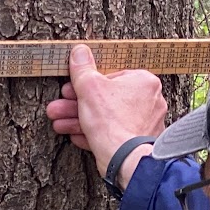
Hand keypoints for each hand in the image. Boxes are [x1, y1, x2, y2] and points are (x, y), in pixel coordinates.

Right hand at [47, 43, 166, 180]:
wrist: (124, 159)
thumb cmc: (111, 121)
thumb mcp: (89, 87)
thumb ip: (83, 68)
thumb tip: (79, 51)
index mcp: (143, 81)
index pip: (111, 77)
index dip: (85, 84)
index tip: (69, 90)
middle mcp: (150, 101)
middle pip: (106, 99)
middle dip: (78, 105)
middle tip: (59, 108)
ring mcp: (147, 123)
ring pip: (108, 118)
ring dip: (81, 120)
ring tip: (60, 124)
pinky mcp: (140, 142)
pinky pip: (114, 134)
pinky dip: (95, 134)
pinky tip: (77, 136)